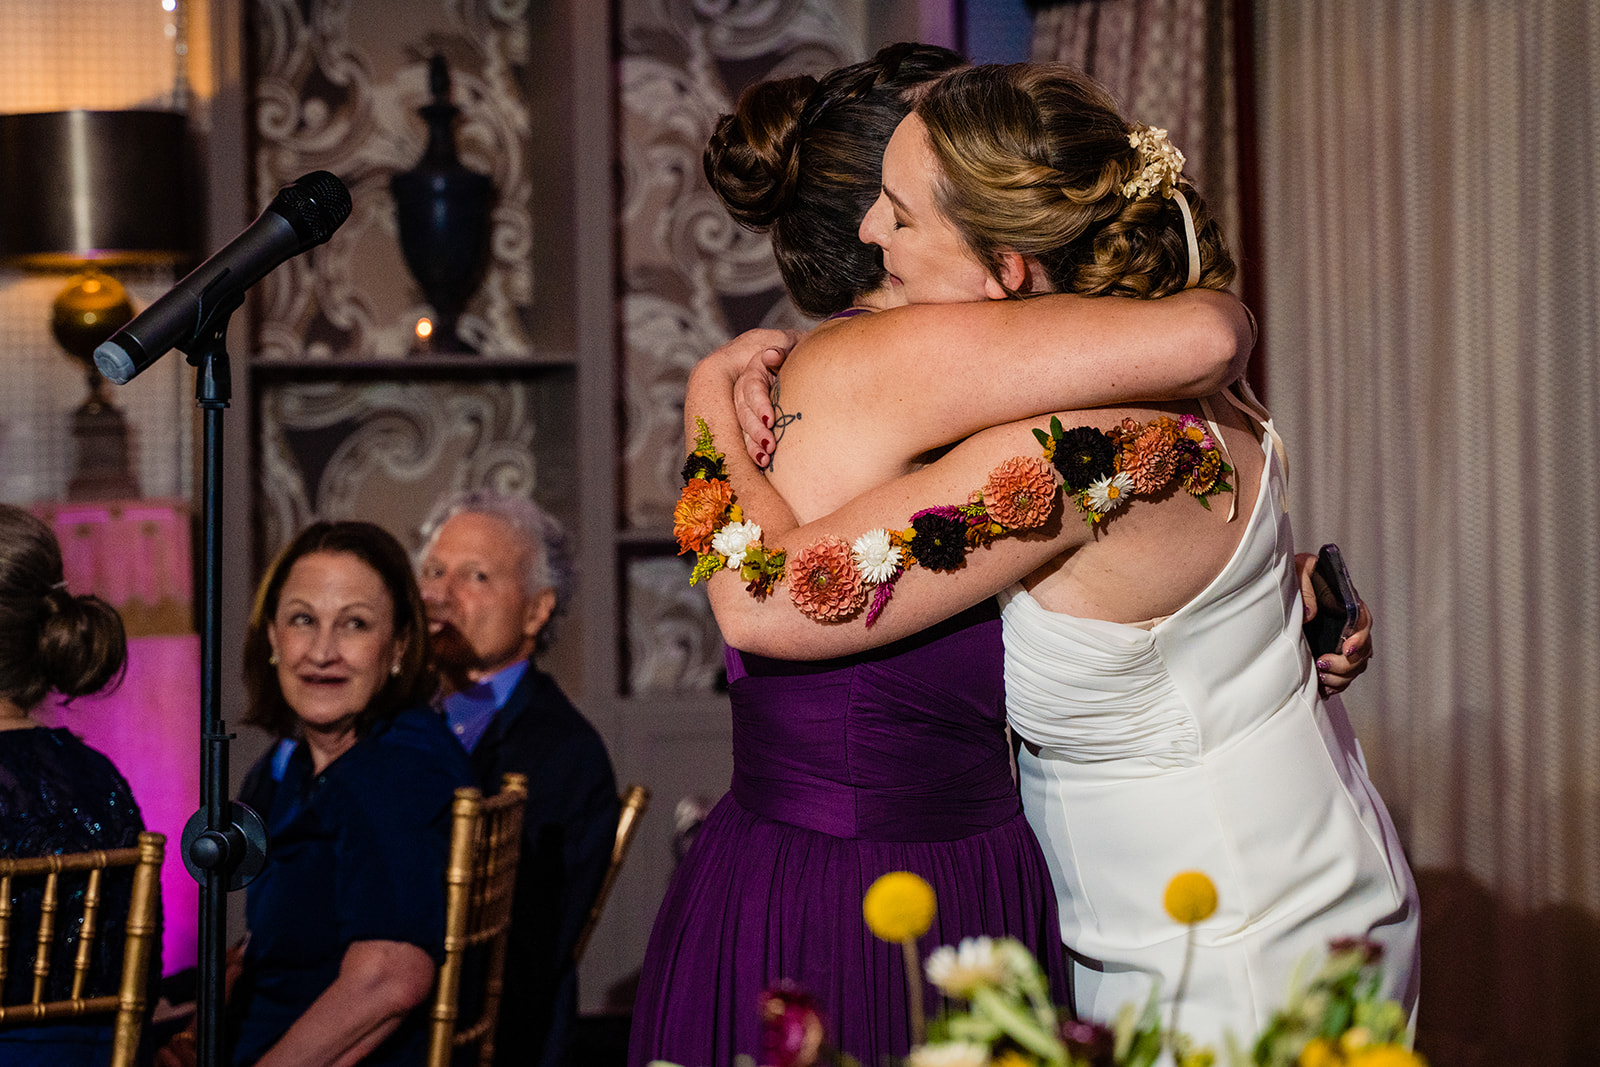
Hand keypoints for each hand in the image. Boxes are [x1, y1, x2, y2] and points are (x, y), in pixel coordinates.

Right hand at [735, 344, 789, 466]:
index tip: (770, 420)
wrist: (806, 360)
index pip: (751, 387)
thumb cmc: (801, 353)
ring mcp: (751, 405)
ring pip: (743, 426)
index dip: (759, 404)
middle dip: (755, 430)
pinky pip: (748, 437)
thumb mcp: (794, 347)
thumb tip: (771, 354)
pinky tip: (762, 463)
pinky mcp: (756, 421)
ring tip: (764, 459)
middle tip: (769, 446)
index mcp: (757, 369)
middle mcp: (748, 388)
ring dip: (752, 444)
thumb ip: (783, 349)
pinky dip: (754, 450)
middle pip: (744, 410)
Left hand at [1296, 551, 1373, 694]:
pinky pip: (1342, 676)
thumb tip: (1310, 615)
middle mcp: (1348, 625)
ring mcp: (1340, 642)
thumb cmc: (1295, 575)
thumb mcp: (1300, 570)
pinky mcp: (1330, 655)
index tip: (1346, 648)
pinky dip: (1336, 685)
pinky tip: (1323, 687)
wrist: (1281, 587)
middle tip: (1323, 664)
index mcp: (1347, 603)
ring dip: (1341, 677)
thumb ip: (1306, 586)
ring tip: (1321, 677)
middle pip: (1363, 650)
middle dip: (1347, 663)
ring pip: (1355, 666)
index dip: (1360, 638)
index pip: (1364, 622)